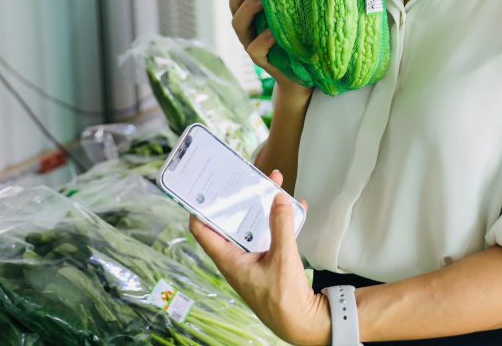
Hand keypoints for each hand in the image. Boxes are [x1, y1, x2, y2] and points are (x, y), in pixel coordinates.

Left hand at [189, 170, 329, 345]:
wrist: (302, 323)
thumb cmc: (284, 300)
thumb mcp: (283, 258)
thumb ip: (281, 226)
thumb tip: (278, 198)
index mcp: (230, 260)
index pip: (203, 231)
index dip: (200, 208)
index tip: (203, 187)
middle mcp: (237, 258)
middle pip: (232, 221)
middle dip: (240, 198)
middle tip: (246, 177)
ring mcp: (252, 259)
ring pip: (252, 225)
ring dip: (262, 206)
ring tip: (274, 185)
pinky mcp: (268, 260)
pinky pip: (269, 234)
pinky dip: (279, 220)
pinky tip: (294, 207)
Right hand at [229, 0, 312, 101]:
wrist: (307, 74)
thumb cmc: (303, 37)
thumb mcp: (296, 15)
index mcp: (254, 13)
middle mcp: (248, 27)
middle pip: (234, 4)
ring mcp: (251, 44)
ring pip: (239, 24)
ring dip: (248, 9)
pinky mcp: (261, 61)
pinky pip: (255, 49)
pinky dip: (263, 39)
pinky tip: (273, 32)